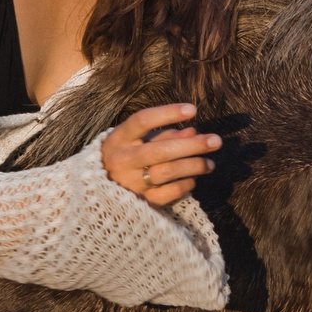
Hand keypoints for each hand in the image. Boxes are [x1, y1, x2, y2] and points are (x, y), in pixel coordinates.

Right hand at [101, 103, 220, 206]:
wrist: (96, 192)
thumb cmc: (123, 158)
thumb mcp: (135, 141)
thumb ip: (163, 135)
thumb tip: (193, 131)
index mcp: (119, 139)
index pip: (143, 121)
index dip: (168, 113)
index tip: (193, 110)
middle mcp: (123, 160)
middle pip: (161, 150)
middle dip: (193, 145)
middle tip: (216, 141)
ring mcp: (130, 183)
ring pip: (168, 172)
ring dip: (194, 166)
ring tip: (210, 163)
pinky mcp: (140, 201)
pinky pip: (169, 193)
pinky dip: (185, 184)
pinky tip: (193, 179)